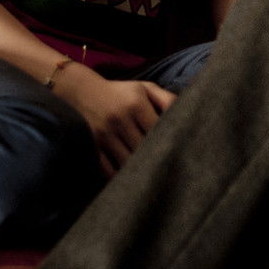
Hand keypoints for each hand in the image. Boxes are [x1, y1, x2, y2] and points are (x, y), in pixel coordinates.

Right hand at [53, 68, 174, 173]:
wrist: (80, 90)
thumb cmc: (120, 92)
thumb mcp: (144, 88)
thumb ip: (166, 99)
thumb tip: (187, 111)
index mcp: (136, 104)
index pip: (157, 130)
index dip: (167, 143)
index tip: (177, 153)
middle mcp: (120, 119)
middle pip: (143, 148)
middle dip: (155, 160)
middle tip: (168, 171)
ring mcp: (104, 134)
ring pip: (126, 161)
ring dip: (138, 170)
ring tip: (150, 178)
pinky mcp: (92, 145)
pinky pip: (107, 168)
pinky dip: (118, 176)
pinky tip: (128, 179)